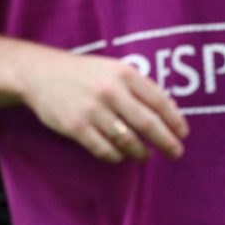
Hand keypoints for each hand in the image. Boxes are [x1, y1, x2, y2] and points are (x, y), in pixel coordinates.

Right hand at [20, 51, 188, 162]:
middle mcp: (110, 90)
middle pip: (147, 123)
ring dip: (140, 152)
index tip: (183, 134)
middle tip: (176, 153)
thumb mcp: (112, 69)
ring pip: (127, 141)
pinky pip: (105, 150)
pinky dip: (116, 156)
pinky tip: (120, 155)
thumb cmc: (84, 73)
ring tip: (144, 155)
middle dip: (166, 142)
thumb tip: (170, 110)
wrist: (41, 74)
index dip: (174, 120)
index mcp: (123, 73)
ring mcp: (92, 110)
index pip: (159, 100)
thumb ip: (138, 86)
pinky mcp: (76, 127)